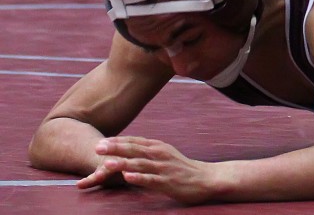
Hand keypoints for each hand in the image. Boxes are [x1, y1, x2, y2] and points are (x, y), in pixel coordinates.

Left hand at [81, 136, 213, 204]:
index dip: (118, 141)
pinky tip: (128, 178)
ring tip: (107, 163)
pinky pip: (151, 179)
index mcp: (159, 147)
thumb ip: (149, 151)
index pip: (135, 141)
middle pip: (135, 149)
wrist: (206, 178)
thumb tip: (131, 148)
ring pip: (140, 164)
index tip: (101, 141)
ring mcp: (164, 168)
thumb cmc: (183, 168)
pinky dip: (139, 177)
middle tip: (97, 147)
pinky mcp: (168, 182)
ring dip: (123, 163)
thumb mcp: (166, 155)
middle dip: (115, 148)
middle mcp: (160, 154)